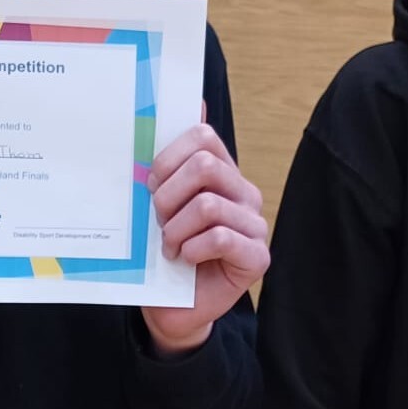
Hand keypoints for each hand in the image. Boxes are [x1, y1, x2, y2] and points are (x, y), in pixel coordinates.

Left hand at [140, 121, 268, 356]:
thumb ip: (167, 163)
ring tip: (169, 246)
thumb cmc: (164, 253)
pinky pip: (221, 237)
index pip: (203, 137)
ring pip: (208, 205)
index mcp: (223, 173)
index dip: (168, 157)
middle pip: (205, 166)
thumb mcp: (157, 205)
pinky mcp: (257, 257)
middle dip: (168, 194)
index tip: (150, 183)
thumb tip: (190, 101)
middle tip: (157, 219)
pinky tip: (185, 260)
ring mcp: (255, 225)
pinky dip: (192, 249)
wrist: (171, 307)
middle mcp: (244, 193)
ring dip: (175, 229)